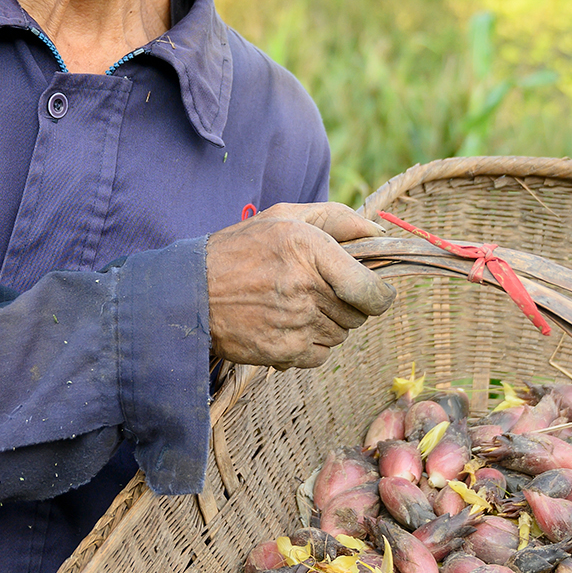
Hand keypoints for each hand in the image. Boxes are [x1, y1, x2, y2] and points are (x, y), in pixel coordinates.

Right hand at [205, 203, 394, 367]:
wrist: (191, 293)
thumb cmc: (240, 250)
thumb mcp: (284, 217)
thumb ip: (337, 219)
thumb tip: (379, 231)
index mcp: (311, 250)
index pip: (372, 290)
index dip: (380, 294)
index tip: (373, 291)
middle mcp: (306, 288)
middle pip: (359, 314)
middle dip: (348, 304)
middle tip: (319, 291)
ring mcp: (296, 324)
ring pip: (340, 335)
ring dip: (328, 323)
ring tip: (296, 305)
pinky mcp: (284, 352)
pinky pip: (320, 355)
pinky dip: (310, 344)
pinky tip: (286, 325)